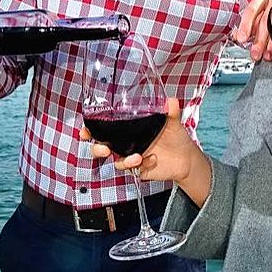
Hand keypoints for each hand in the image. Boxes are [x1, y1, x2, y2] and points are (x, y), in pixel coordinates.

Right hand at [81, 97, 203, 183]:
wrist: (186, 157)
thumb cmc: (175, 136)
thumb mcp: (172, 122)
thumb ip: (171, 112)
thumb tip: (170, 101)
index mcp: (128, 130)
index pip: (104, 130)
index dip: (90, 131)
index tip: (85, 130)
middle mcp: (126, 144)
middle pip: (102, 148)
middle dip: (97, 149)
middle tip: (105, 149)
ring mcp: (131, 158)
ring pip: (117, 162)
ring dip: (125, 160)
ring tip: (139, 156)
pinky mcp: (139, 170)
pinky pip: (135, 170)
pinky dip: (143, 165)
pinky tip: (153, 160)